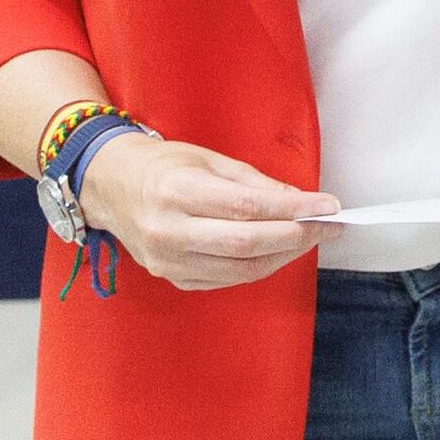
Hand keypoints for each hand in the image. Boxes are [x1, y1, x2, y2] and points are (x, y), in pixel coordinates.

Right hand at [73, 127, 337, 293]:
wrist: (110, 187)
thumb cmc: (163, 166)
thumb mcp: (209, 159)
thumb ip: (255, 183)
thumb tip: (301, 202)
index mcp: (177, 191)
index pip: (246, 208)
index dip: (293, 210)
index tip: (329, 206)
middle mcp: (168, 230)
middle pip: (245, 244)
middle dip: (296, 237)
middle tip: (328, 228)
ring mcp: (166, 260)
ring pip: (239, 270)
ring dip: (282, 256)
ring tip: (308, 239)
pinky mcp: (170, 277)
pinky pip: (224, 280)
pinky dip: (257, 267)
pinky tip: (276, 252)